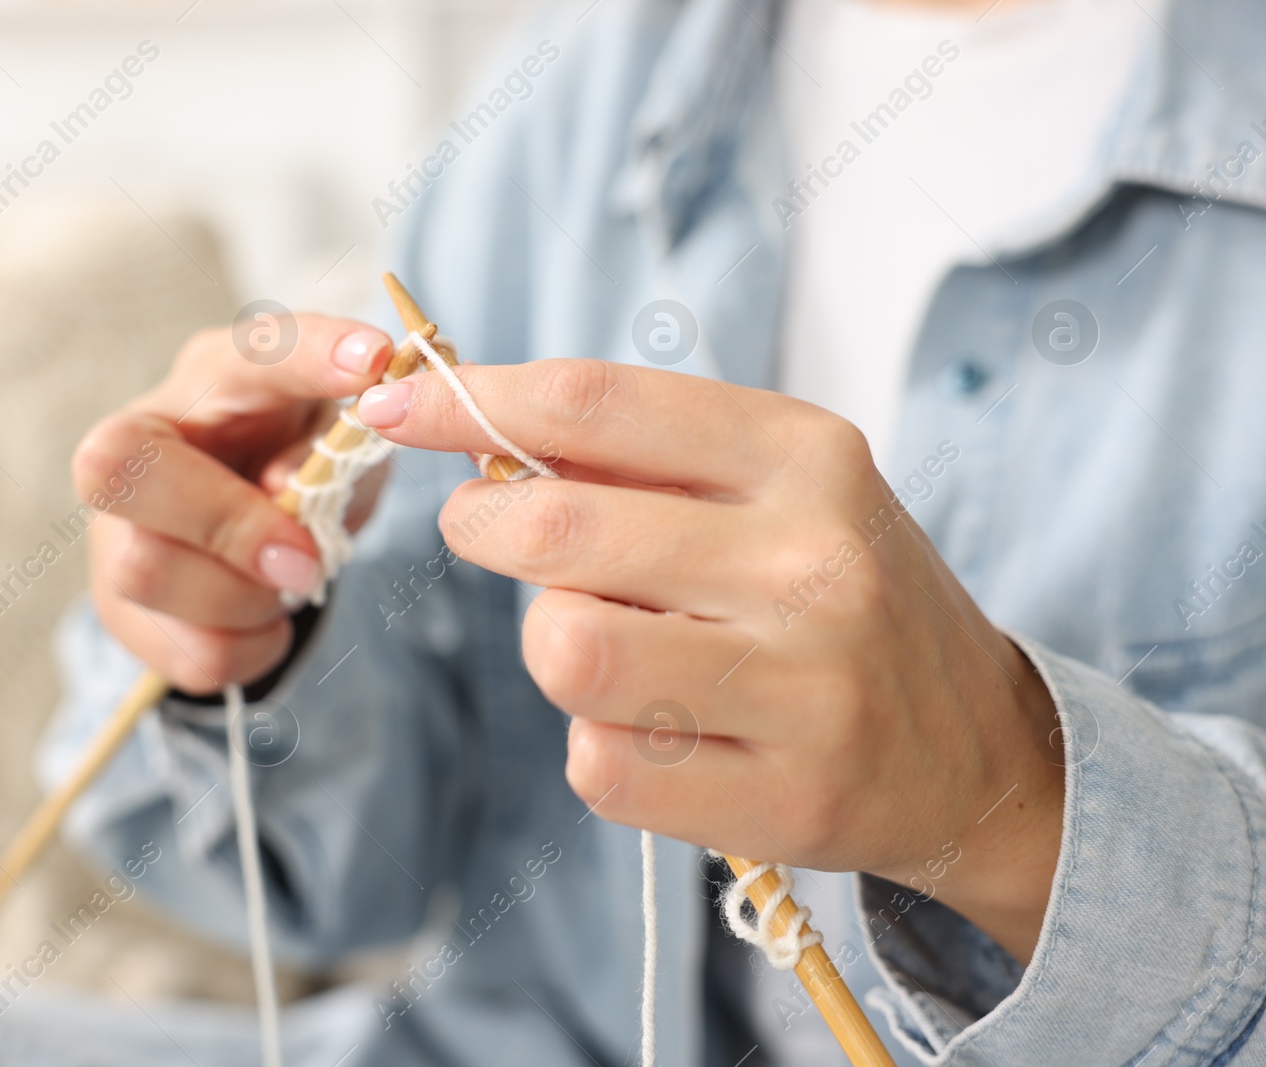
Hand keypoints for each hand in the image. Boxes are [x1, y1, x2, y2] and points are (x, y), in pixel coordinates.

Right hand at [73, 315, 392, 693]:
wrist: (259, 533)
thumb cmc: (300, 463)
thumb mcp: (336, 442)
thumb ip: (329, 449)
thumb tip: (286, 488)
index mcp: (213, 379)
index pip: (248, 353)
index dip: (307, 356)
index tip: (374, 360)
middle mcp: (140, 438)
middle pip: (119, 466)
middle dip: (225, 522)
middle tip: (305, 558)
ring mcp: (114, 527)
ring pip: (144, 569)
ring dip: (245, 598)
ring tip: (296, 583)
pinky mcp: (121, 608)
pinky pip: (185, 650)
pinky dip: (250, 647)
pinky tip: (270, 620)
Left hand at [358, 359, 1064, 961]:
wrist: (980, 747)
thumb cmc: (847, 595)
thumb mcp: (780, 489)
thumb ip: (644, 456)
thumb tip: (479, 427)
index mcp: (808, 457)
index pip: (598, 403)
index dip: (472, 399)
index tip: (396, 404)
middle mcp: (815, 563)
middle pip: (560, 528)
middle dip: (481, 524)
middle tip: (480, 526)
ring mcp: (806, 689)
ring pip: (567, 652)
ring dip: (551, 646)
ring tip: (603, 643)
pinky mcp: (785, 801)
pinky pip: (600, 765)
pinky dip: (595, 745)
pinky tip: (656, 731)